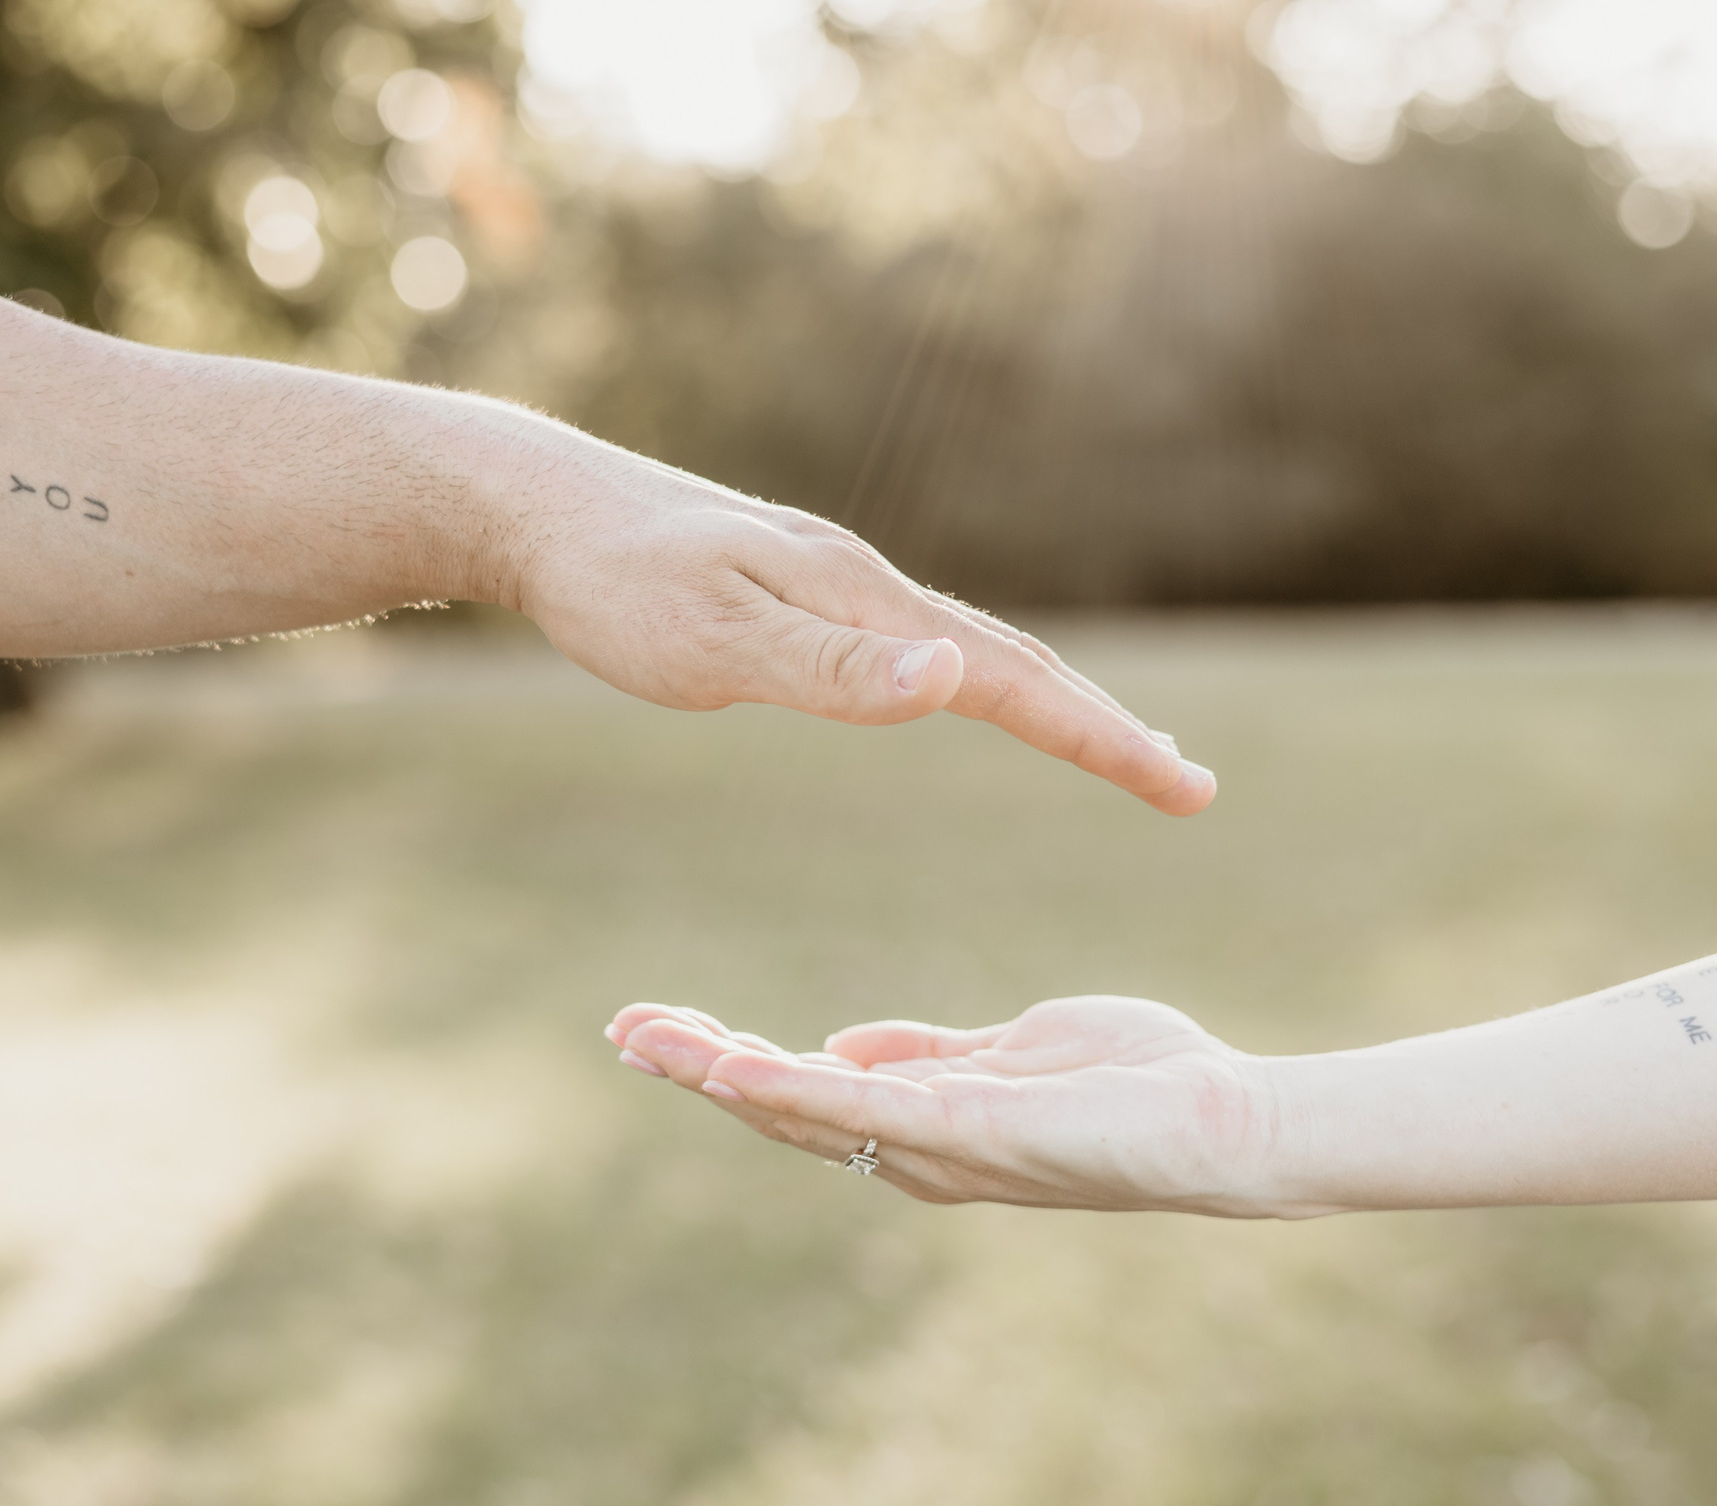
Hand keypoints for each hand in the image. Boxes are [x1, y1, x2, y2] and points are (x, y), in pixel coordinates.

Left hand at [498, 438, 1215, 815]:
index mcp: (863, 600)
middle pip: (1014, 658)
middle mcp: (866, 584)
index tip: (1183, 788)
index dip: (1100, 738)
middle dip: (1102, 724)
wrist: (532, 506)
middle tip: (1184, 781)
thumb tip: (956, 680)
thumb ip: (834, 670)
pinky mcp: (798, 590)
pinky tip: (964, 690)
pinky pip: (918, 643)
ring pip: (971, 646)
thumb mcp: (715, 642)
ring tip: (1106, 739)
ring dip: (1050, 697)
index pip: (1012, 680)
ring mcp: (835, 582)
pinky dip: (978, 676)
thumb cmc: (612, 585)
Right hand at [605, 997, 1336, 1216]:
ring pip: (807, 1112)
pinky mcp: (976, 1132)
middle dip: (698, 1069)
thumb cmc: (1140, 1082)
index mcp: (924, 1127)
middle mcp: (918, 1154)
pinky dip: (794, 1086)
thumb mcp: (1012, 1050)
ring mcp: (943, 1149)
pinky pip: (867, 1109)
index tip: (657, 1026)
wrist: (1229, 1119)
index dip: (725, 1063)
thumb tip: (843, 1042)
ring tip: (646, 1039)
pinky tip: (733, 1062)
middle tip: (621, 1030)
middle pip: (782, 1110)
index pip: (802, 1093)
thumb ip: (929, 1051)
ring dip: (719, 1076)